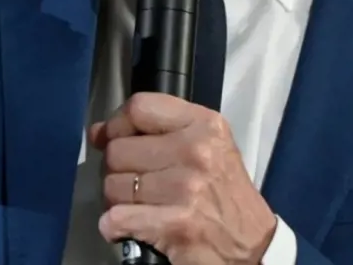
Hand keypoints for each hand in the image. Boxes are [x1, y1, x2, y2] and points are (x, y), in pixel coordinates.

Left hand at [89, 93, 276, 264]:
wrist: (253, 246)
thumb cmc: (225, 195)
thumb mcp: (208, 146)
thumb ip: (160, 131)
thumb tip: (99, 132)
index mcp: (205, 126)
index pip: (140, 107)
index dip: (116, 124)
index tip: (110, 138)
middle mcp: (196, 152)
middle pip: (118, 150)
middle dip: (117, 170)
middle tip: (136, 183)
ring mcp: (185, 189)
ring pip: (113, 186)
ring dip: (117, 201)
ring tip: (139, 206)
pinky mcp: (175, 224)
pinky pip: (116, 218)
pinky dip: (115, 226)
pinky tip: (131, 226)